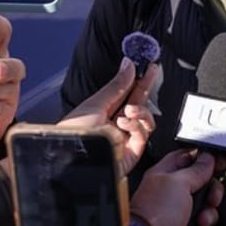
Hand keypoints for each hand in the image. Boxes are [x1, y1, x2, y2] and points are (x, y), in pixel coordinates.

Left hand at [61, 58, 157, 173]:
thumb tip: (129, 66)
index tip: (146, 67)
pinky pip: (144, 134)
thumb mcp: (95, 103)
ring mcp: (124, 139)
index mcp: (102, 113)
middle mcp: (114, 126)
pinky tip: (124, 124)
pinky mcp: (132, 152)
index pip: (125, 94)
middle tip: (151, 73)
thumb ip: (116, 85)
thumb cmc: (75, 134)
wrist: (75, 160)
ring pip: (145, 120)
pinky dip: (137, 126)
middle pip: (137, 104)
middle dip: (144, 89)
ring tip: (128, 111)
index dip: (136, 80)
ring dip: (140, 111)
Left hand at [129, 149, 216, 225]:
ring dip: (208, 214)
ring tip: (201, 220)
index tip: (218, 164)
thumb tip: (207, 158)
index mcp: (165, 173)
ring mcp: (174, 212)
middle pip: (200, 183)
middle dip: (211, 192)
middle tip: (211, 198)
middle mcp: (169, 191)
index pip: (188, 157)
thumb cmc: (156, 214)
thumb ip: (196, 170)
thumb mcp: (180, 183)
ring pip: (203, 206)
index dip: (205, 159)